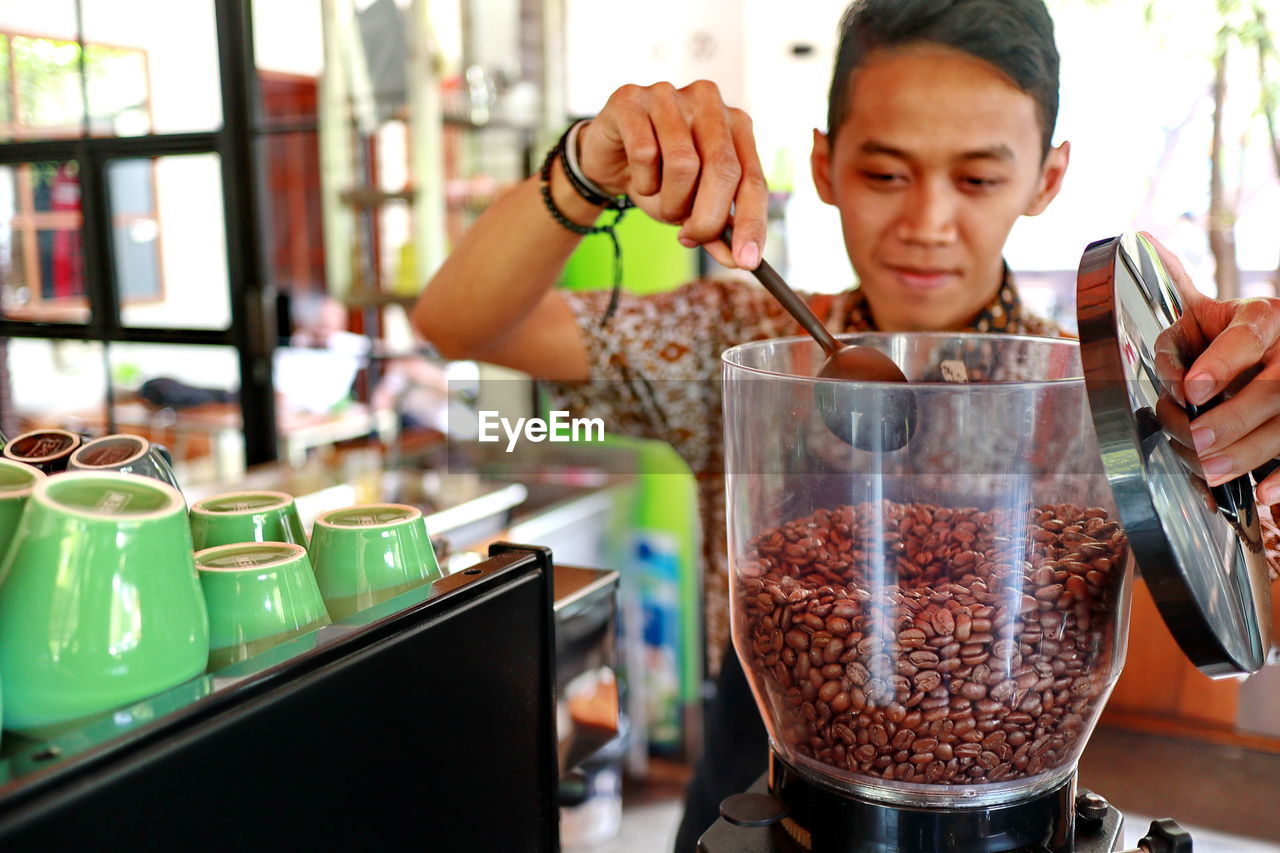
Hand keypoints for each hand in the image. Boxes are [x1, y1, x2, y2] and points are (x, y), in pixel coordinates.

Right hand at [576, 80, 766, 269]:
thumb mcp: (692, 207)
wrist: (608, 156)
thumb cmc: (659, 177)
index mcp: (736, 125)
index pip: (753, 178)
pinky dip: (642, 182)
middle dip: (706, 217)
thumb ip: (718, 230)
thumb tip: (740, 259)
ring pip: (683, 164)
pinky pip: (644, 153)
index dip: (752, 222)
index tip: (747, 262)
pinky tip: (638, 179)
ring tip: (659, 202)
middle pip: (722, 169)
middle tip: (690, 238)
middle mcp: (709, 101)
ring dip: (669, 201)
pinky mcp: (631, 99)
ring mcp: (669, 95)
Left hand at [1146, 233, 1279, 502]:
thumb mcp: (1196, 314)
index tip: (1191, 389)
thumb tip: (1136, 246)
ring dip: (1251, 452)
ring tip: (1213, 471)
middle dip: (1233, 419)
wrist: (1260, 349)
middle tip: (1196, 441)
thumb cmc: (1217, 337)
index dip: (1222, 362)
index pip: (1249, 334)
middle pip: (1275, 387)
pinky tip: (1266, 495)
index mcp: (1261, 317)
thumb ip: (1169, 295)